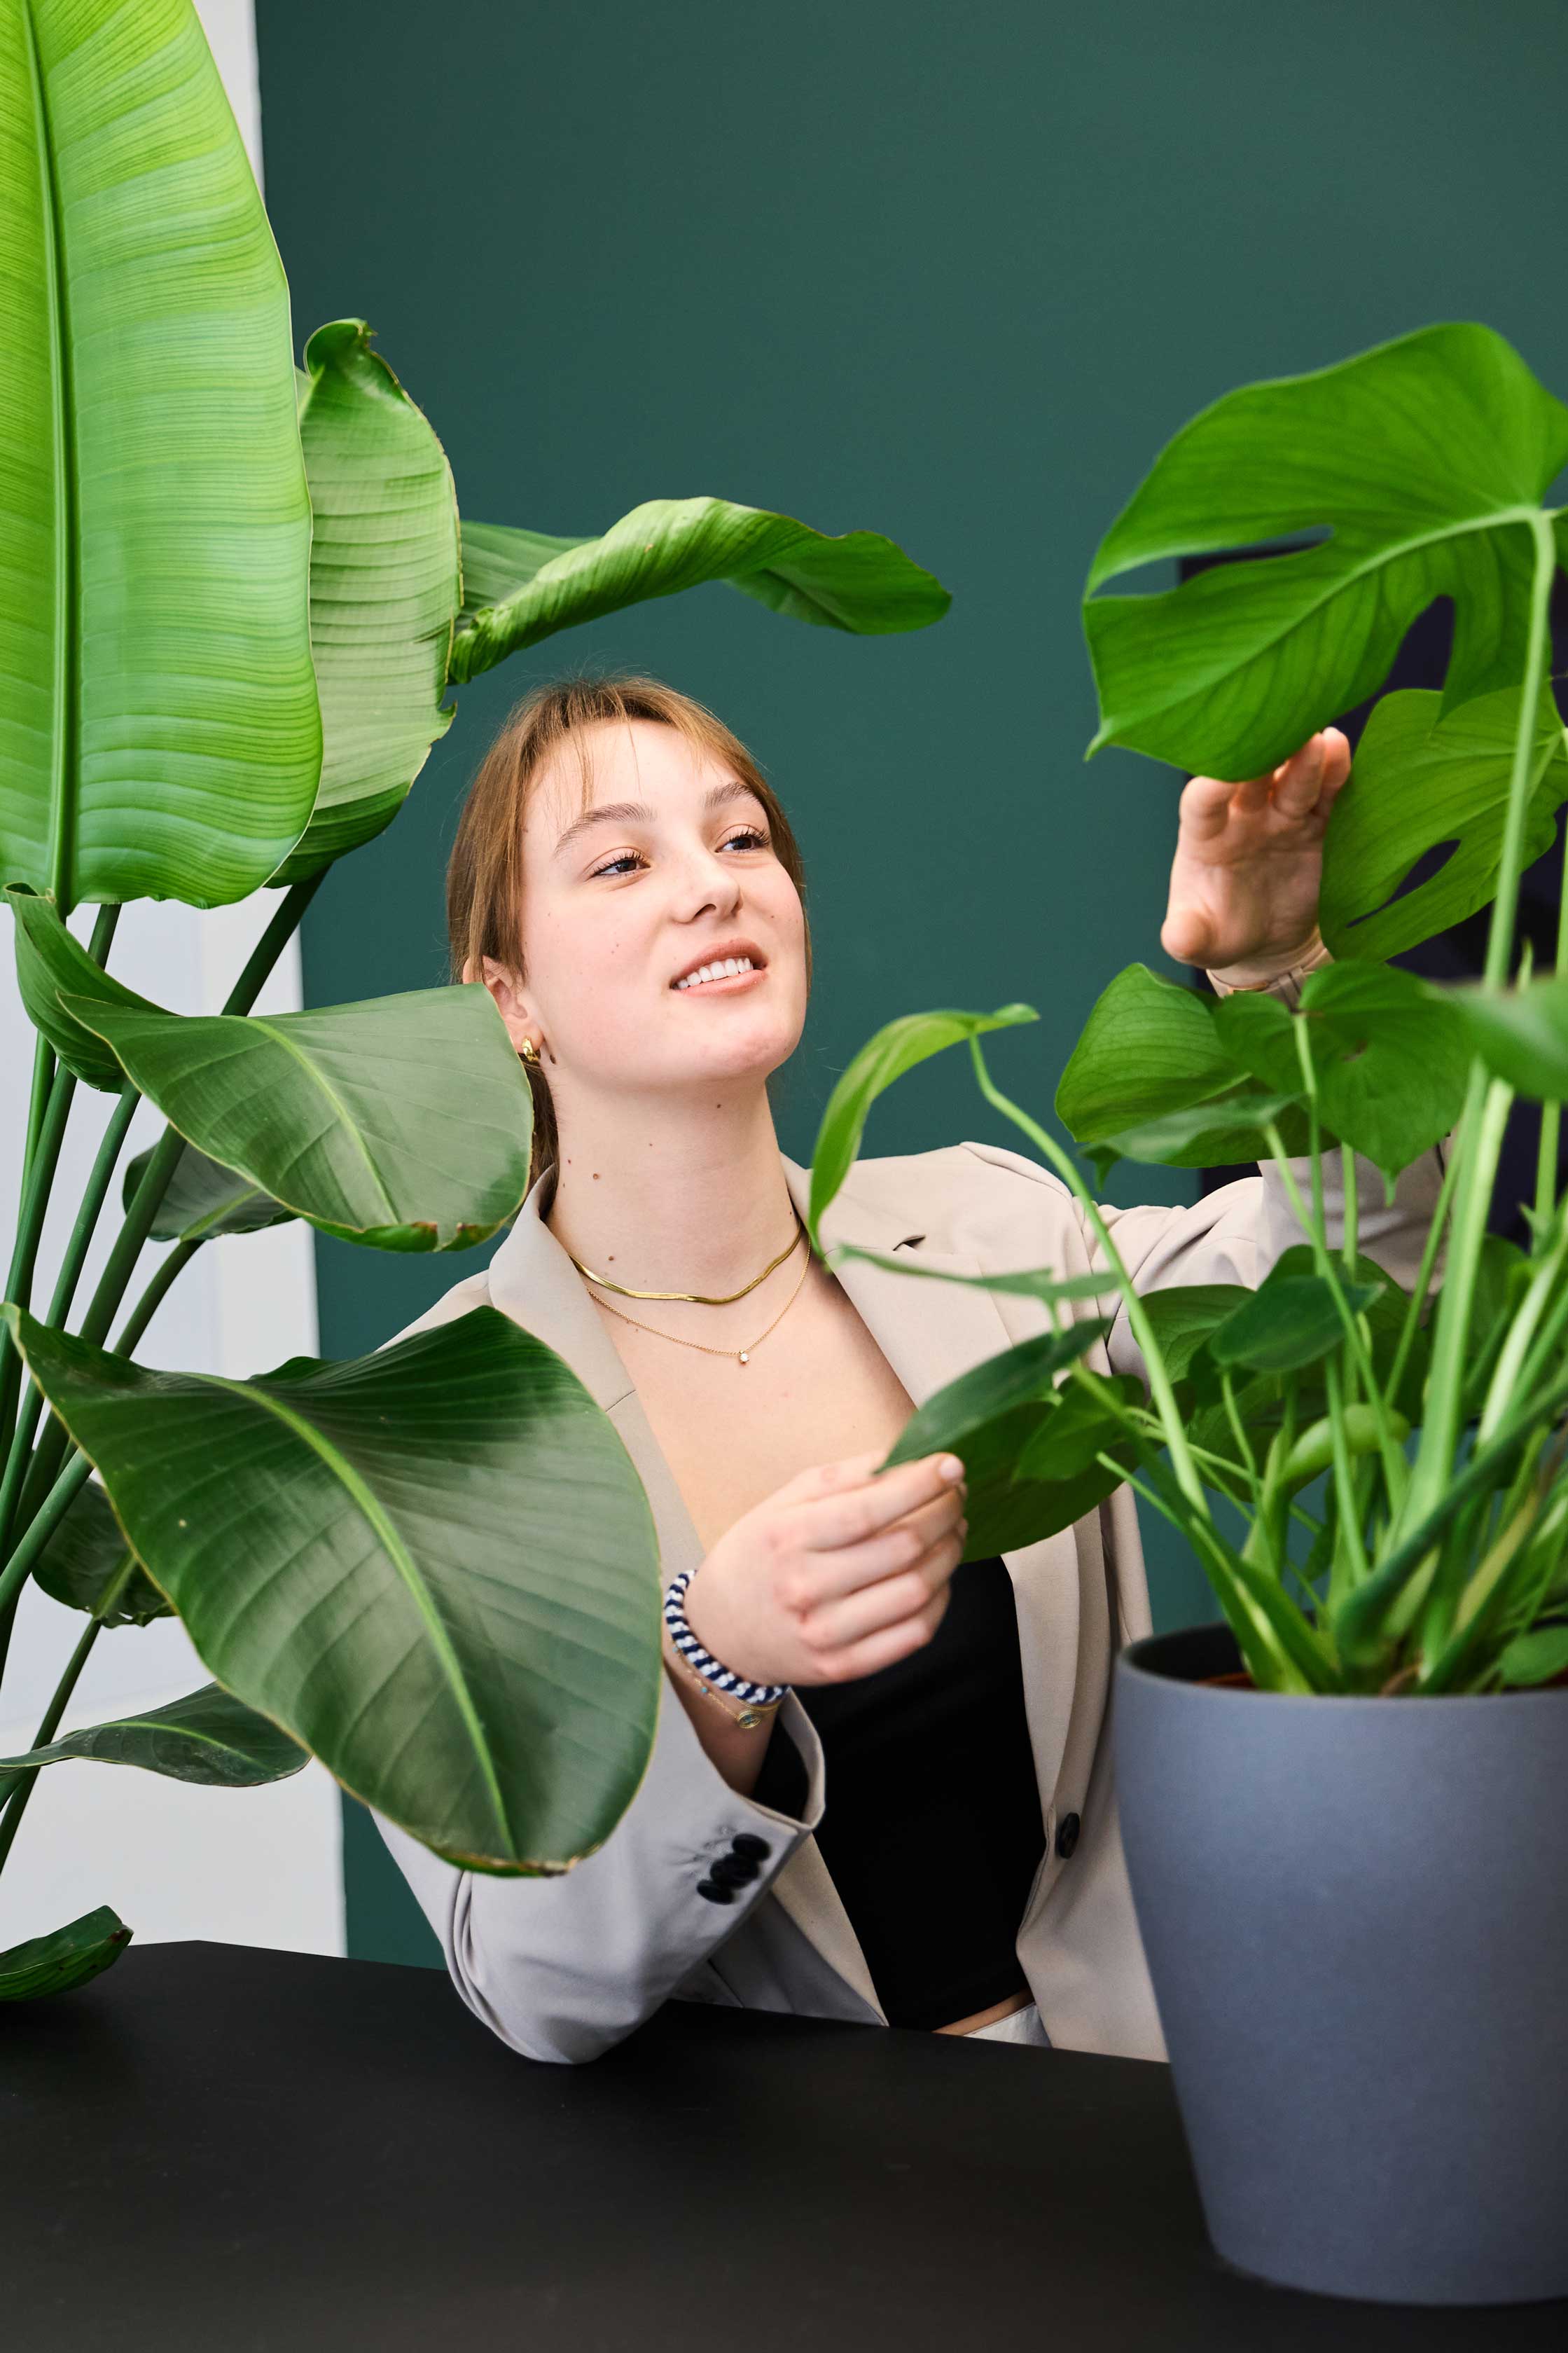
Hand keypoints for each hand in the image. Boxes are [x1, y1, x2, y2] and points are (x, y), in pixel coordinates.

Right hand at [679, 1448, 967, 1689]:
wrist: (722, 1630)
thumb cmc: (760, 1555)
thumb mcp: (784, 1502)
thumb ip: (844, 1477)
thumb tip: (907, 1455)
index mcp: (787, 1538)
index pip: (868, 1510)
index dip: (919, 1485)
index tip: (951, 1466)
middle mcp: (806, 1588)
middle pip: (902, 1548)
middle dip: (944, 1513)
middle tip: (955, 1495)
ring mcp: (826, 1634)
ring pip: (917, 1591)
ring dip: (950, 1553)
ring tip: (953, 1530)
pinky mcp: (844, 1667)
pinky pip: (914, 1634)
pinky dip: (940, 1599)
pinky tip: (939, 1576)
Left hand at [1161, 728, 1350, 985]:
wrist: (1266, 942)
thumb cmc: (1220, 933)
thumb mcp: (1199, 942)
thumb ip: (1187, 936)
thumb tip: (1180, 939)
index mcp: (1205, 838)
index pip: (1202, 803)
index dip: (1211, 788)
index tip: (1221, 778)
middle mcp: (1241, 817)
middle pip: (1251, 777)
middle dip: (1263, 755)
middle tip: (1277, 734)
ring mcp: (1279, 817)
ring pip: (1292, 780)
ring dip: (1304, 759)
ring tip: (1319, 740)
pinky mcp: (1315, 824)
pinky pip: (1326, 795)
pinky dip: (1334, 772)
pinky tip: (1340, 748)